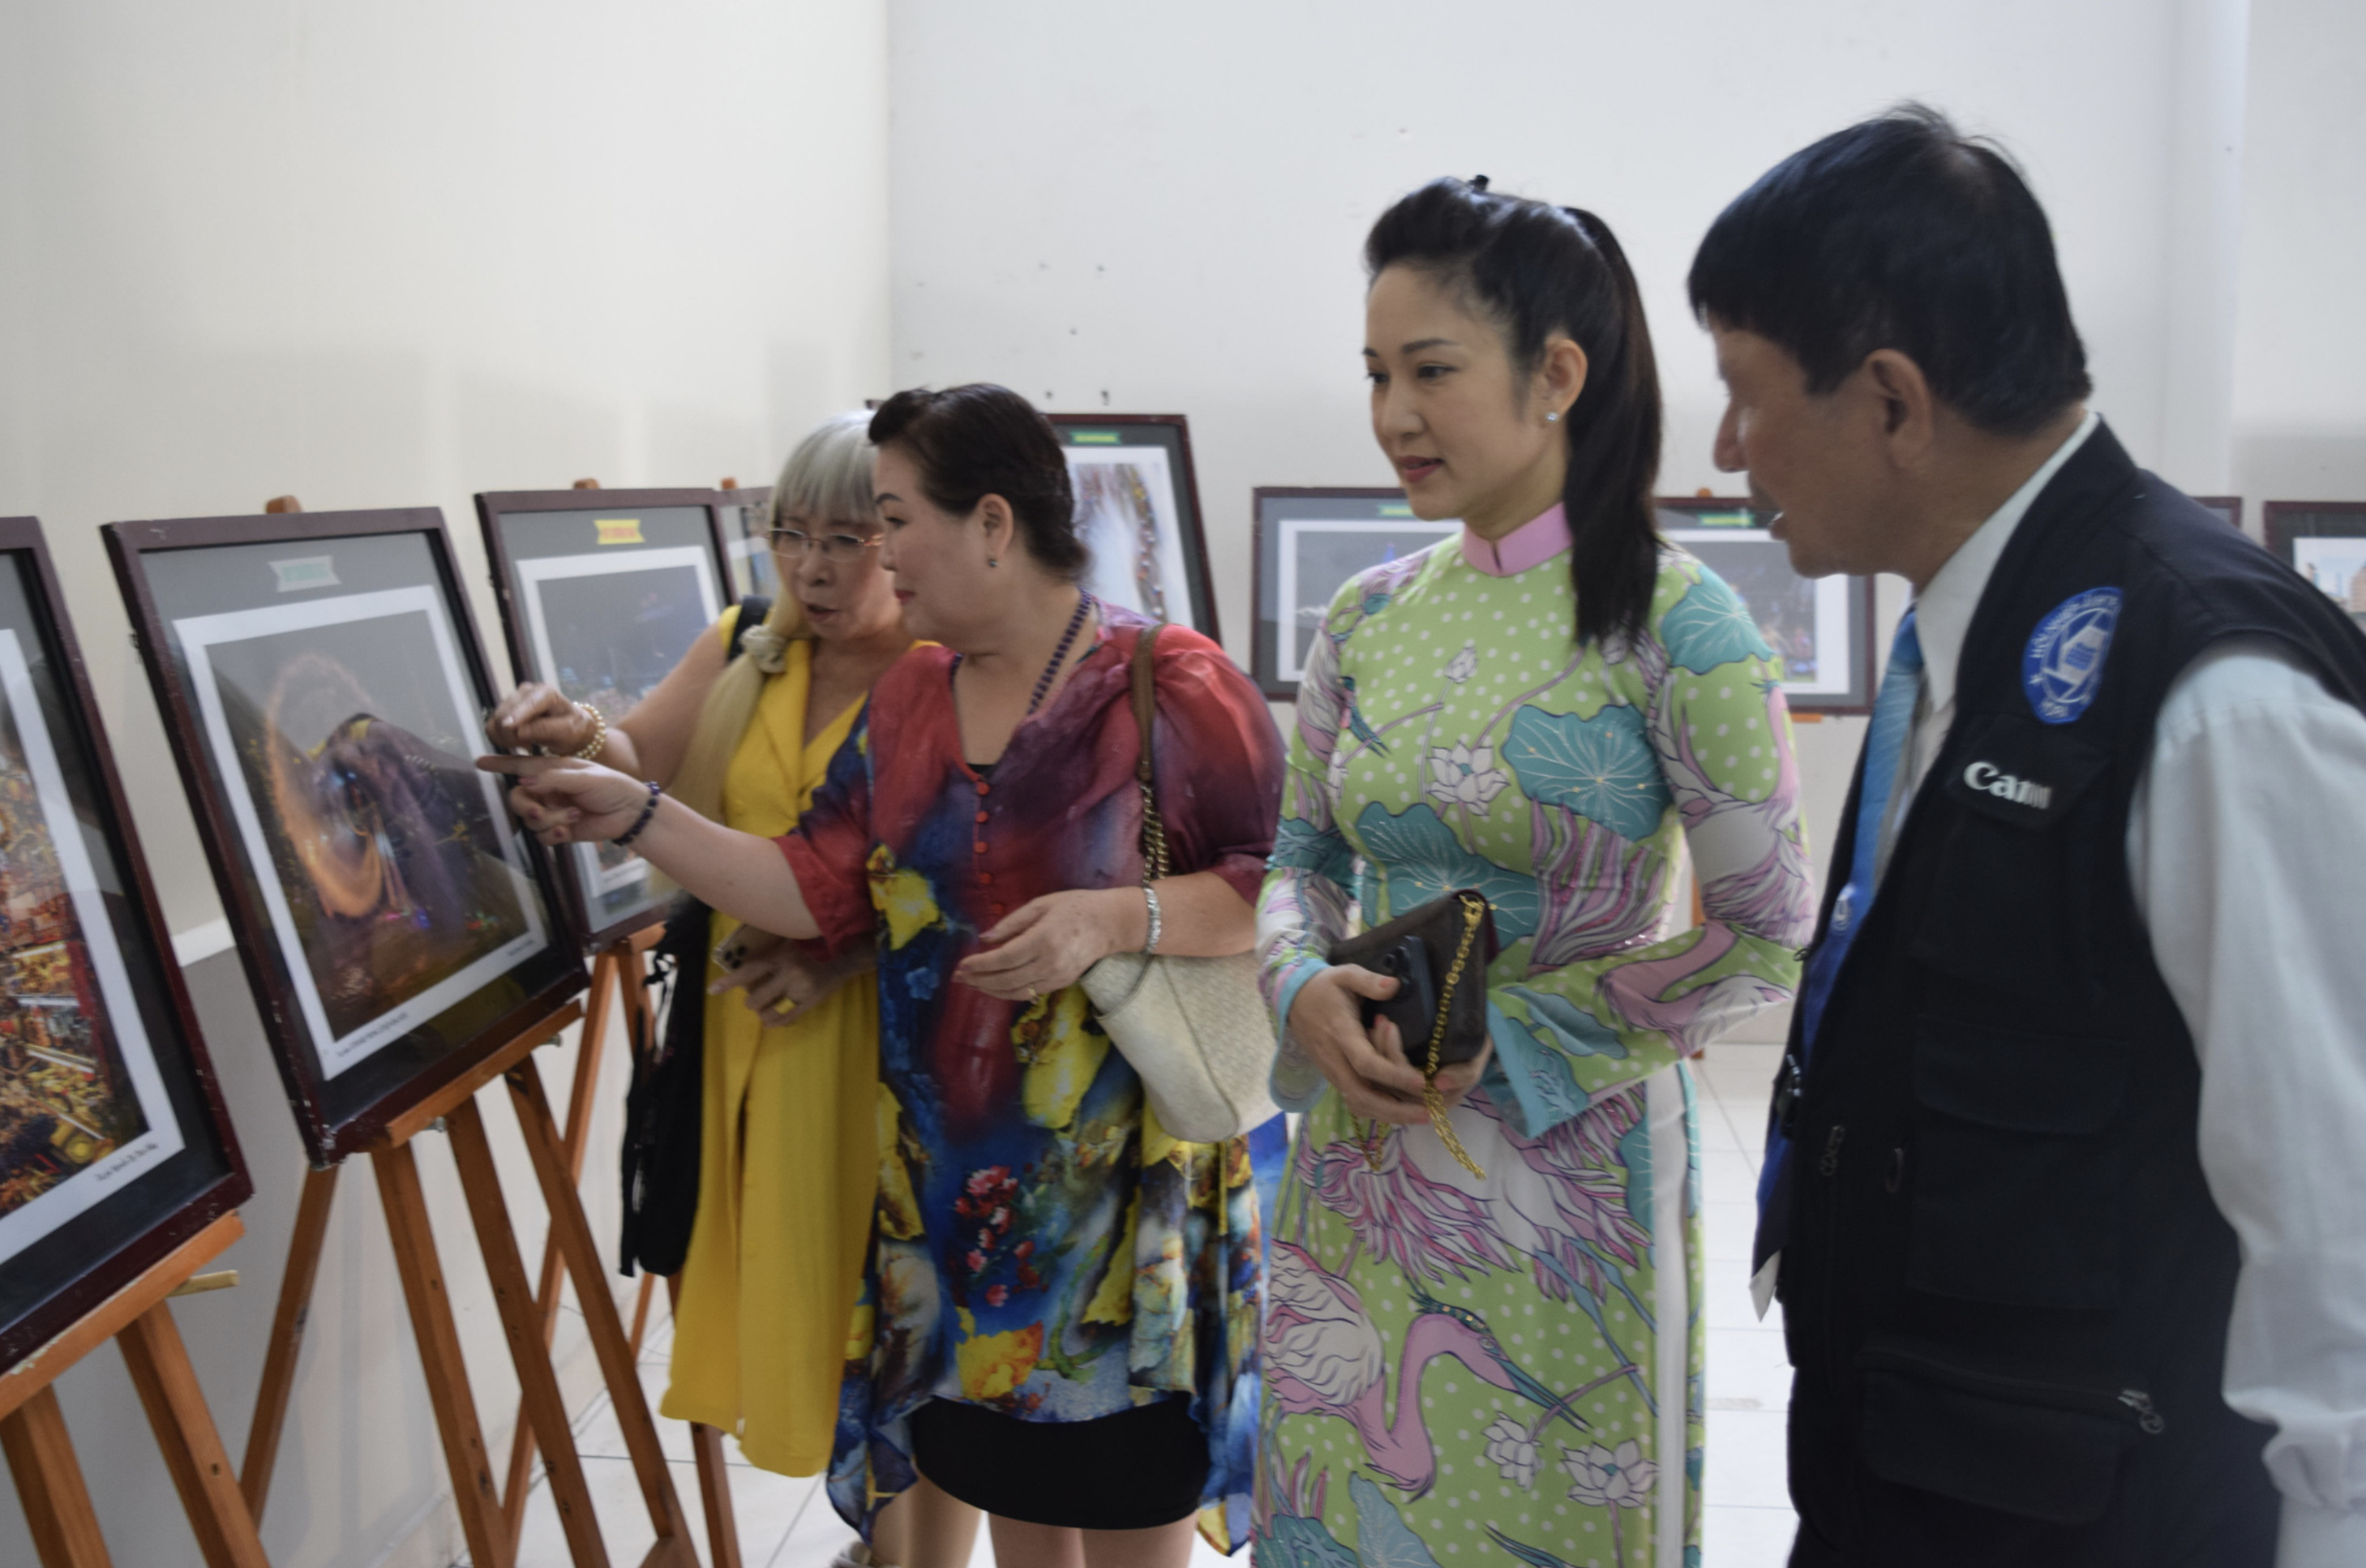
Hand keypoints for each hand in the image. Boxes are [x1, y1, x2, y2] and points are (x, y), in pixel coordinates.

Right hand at [474, 753, 648, 843]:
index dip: (500, 764)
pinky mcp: (559, 830)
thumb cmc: (612, 786)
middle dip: (525, 807)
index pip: (521, 765)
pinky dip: (554, 835)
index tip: (479, 762)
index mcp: (552, 770)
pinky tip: (570, 830)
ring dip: (550, 821)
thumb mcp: (585, 777)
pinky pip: (542, 837)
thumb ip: (553, 778)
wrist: (630, 812)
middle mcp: (547, 790)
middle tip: (539, 811)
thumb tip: (524, 781)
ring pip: (530, 821)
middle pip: (517, 799)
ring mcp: (552, 810)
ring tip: (574, 817)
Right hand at [486, 682, 595, 755]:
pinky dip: (500, 739)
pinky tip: (517, 742)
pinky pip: (491, 727)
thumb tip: (519, 731)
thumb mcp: (567, 732)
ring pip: (496, 721)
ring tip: (527, 744)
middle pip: (506, 713)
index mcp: (546, 692)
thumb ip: (545, 729)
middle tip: (529, 747)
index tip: (509, 726)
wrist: (569, 728)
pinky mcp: (504, 710)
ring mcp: (513, 699)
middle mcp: (526, 691)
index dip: (517, 714)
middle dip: (513, 735)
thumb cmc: (572, 729)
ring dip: (507, 738)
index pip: (529, 703)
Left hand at [711, 929, 871, 1027]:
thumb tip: (747, 961)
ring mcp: (801, 990)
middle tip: (754, 998)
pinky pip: (786, 1019)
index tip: (712, 990)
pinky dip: (775, 1022)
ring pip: (769, 1011)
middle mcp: (789, 974)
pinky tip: (770, 1022)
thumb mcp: (791, 942)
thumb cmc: (815, 945)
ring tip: (765, 1008)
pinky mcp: (810, 1002)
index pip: (749, 971)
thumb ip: (772, 951)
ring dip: (763, 1012)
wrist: (846, 955)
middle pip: (756, 998)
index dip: (729, 982)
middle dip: (751, 1001)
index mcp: (782, 956)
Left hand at [953, 889, 1134, 1000]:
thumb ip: (1012, 923)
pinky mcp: (1061, 984)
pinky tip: (994, 986)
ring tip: (972, 984)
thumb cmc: (1075, 907)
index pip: (1004, 959)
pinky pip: (1028, 993)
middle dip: (979, 980)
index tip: (961, 965)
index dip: (979, 965)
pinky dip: (1007, 992)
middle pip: (1006, 979)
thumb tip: (985, 939)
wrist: (1110, 924)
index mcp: (1043, 939)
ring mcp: (1056, 976)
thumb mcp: (1041, 905)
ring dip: (990, 990)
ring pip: (1016, 991)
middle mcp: (1050, 962)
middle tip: (958, 977)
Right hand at [1287, 964, 1490, 1125]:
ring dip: (1389, 1115)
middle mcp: (1334, 1059)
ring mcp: (1332, 1071)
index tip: (1422, 1081)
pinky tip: (1401, 1111)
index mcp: (1340, 1033)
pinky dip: (1378, 1110)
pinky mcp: (1334, 1077)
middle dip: (1395, 1110)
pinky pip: (1355, 1100)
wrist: (1293, 1000)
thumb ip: (1369, 981)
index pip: (1365, 1063)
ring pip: (1358, 1103)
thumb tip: (1394, 985)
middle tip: (1428, 1114)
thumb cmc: (1324, 987)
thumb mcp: (1345, 974)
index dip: (1393, 1075)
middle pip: (1361, 1095)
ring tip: (1420, 1116)